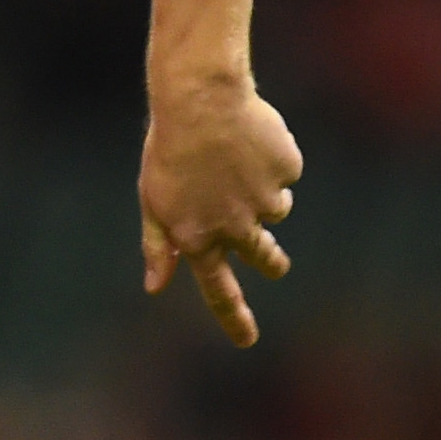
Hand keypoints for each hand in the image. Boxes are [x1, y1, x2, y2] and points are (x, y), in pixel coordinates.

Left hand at [141, 74, 300, 345]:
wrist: (198, 99)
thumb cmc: (169, 149)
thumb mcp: (154, 200)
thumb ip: (158, 246)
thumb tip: (154, 287)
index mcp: (198, 237)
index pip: (218, 289)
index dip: (233, 317)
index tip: (248, 340)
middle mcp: (235, 226)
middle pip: (265, 257)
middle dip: (272, 262)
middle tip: (276, 264)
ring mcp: (264, 200)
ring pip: (276, 208)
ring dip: (262, 191)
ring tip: (235, 158)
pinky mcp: (286, 172)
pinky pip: (285, 172)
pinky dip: (272, 157)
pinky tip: (251, 136)